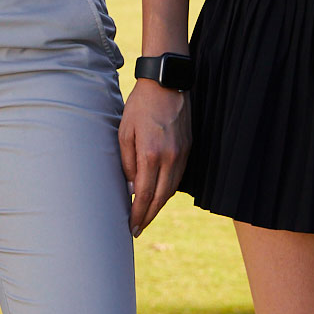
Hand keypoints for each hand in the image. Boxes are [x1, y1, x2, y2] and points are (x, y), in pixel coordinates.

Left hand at [118, 78, 190, 236]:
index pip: (145, 194)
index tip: (131, 227)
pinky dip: (168, 190)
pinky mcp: (188, 148)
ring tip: (146, 217)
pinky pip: (178, 177)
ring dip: (159, 206)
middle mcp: (170, 157)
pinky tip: (159, 195)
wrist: (167, 84)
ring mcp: (182, 154)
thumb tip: (132, 187)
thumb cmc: (140, 106)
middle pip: (161, 197)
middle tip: (137, 230)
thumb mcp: (125, 132)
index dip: (138, 214)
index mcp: (151, 154)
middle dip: (148, 216)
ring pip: (172, 189)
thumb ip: (127, 162)